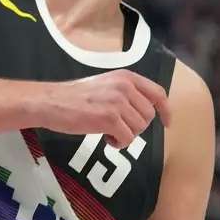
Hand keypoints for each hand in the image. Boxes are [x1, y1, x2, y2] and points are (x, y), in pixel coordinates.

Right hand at [39, 71, 170, 149]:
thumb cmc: (76, 96)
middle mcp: (124, 86)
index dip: (165, 109)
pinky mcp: (110, 118)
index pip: (157, 92)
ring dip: (126, 135)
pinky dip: (118, 143)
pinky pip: (128, 139)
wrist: (52, 102)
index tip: (167, 123)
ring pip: (139, 129)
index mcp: (125, 76)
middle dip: (137, 126)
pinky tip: (105, 137)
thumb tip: (145, 111)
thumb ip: (125, 93)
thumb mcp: (105, 85)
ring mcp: (118, 102)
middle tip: (118, 126)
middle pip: (149, 116)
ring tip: (108, 130)